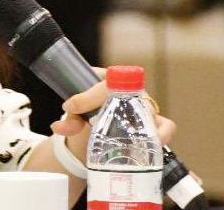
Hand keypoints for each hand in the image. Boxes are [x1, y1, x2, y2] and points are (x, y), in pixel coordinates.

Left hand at [49, 68, 176, 157]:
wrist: (101, 128)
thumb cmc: (89, 113)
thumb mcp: (76, 115)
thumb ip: (69, 122)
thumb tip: (57, 126)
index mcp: (110, 80)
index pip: (103, 82)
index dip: (88, 96)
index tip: (70, 107)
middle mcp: (130, 91)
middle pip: (127, 95)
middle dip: (112, 108)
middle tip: (93, 123)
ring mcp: (144, 107)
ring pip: (147, 109)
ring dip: (137, 122)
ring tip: (127, 137)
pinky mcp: (155, 124)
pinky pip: (166, 125)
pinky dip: (163, 133)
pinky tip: (154, 143)